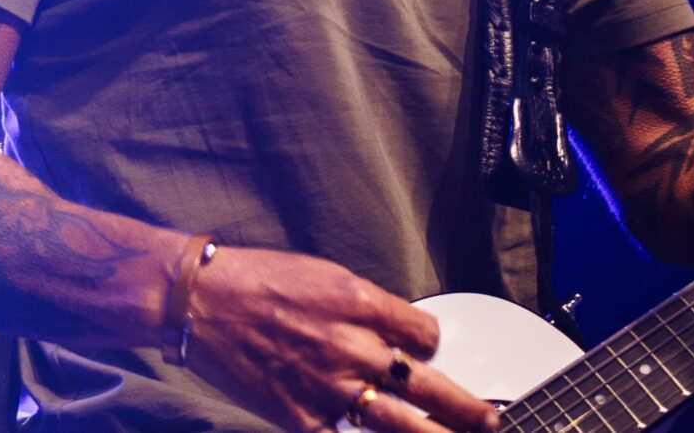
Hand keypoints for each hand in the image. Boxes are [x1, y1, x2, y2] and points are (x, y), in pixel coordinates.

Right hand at [181, 245, 498, 432]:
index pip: (424, 335)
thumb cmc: (258, 280)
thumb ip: (363, 309)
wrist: (202, 302)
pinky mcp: (302, 417)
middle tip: (491, 422)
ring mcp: (330, 388)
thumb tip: (391, 334)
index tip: (427, 354)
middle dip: (466, 409)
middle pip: (428, 386)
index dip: (430, 346)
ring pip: (400, 424)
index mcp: (361, 304)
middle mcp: (354, 347)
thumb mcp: (325, 276)